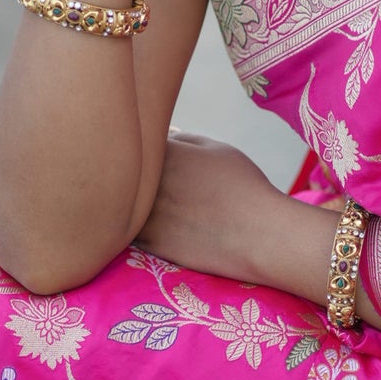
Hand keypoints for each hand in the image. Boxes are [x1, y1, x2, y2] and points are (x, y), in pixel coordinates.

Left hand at [135, 133, 282, 283]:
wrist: (257, 234)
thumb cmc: (242, 186)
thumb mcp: (217, 150)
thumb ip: (185, 139)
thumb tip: (165, 137)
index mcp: (162, 153)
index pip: (135, 142)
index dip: (143, 148)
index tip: (156, 155)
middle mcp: (147, 183)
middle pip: (124, 174)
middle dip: (132, 174)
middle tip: (158, 183)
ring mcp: (145, 214)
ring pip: (123, 205)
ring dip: (132, 203)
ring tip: (163, 206)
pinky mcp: (149, 242)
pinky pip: (131, 232)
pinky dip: (139, 228)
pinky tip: (165, 226)